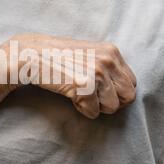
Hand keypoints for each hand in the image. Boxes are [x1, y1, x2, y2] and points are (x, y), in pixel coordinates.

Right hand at [0, 34, 136, 118]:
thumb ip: (108, 66)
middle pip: (128, 97)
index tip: (99, 91)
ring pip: (113, 107)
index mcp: (113, 52)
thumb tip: (126, 90)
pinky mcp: (85, 86)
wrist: (31, 55)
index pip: (132, 83)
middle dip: (111, 102)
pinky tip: (70, 96)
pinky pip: (94, 112)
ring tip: (79, 94)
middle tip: (92, 97)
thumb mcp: (89, 53)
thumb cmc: (58, 58)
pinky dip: (82, 109)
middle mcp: (109, 60)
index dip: (116, 92)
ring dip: (96, 106)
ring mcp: (98, 72)